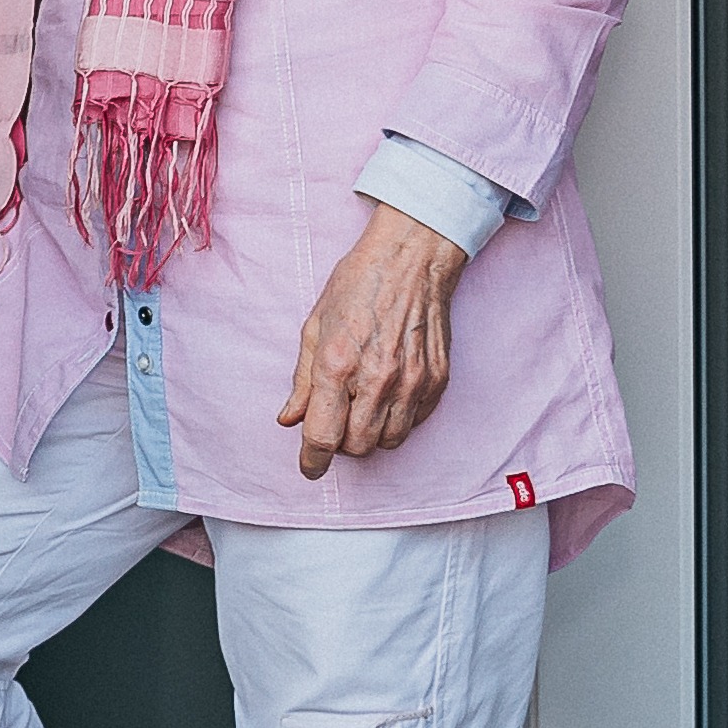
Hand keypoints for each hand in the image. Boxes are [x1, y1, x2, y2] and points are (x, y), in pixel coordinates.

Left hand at [278, 202, 467, 477]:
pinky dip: (398, 420)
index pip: (323, 436)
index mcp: (339, 364)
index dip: (312, 461)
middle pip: (358, 447)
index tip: (309, 467)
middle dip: (341, 443)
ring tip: (362, 406)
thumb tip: (290, 419)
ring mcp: (412, 381)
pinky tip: (388, 395)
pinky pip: (415, 423)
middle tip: (336, 419)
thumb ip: (303, 380)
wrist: (412, 260)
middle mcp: (378, 379)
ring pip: (389, 441)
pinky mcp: (437, 380)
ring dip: (371, 434)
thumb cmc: (359, 285)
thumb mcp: (315, 326)